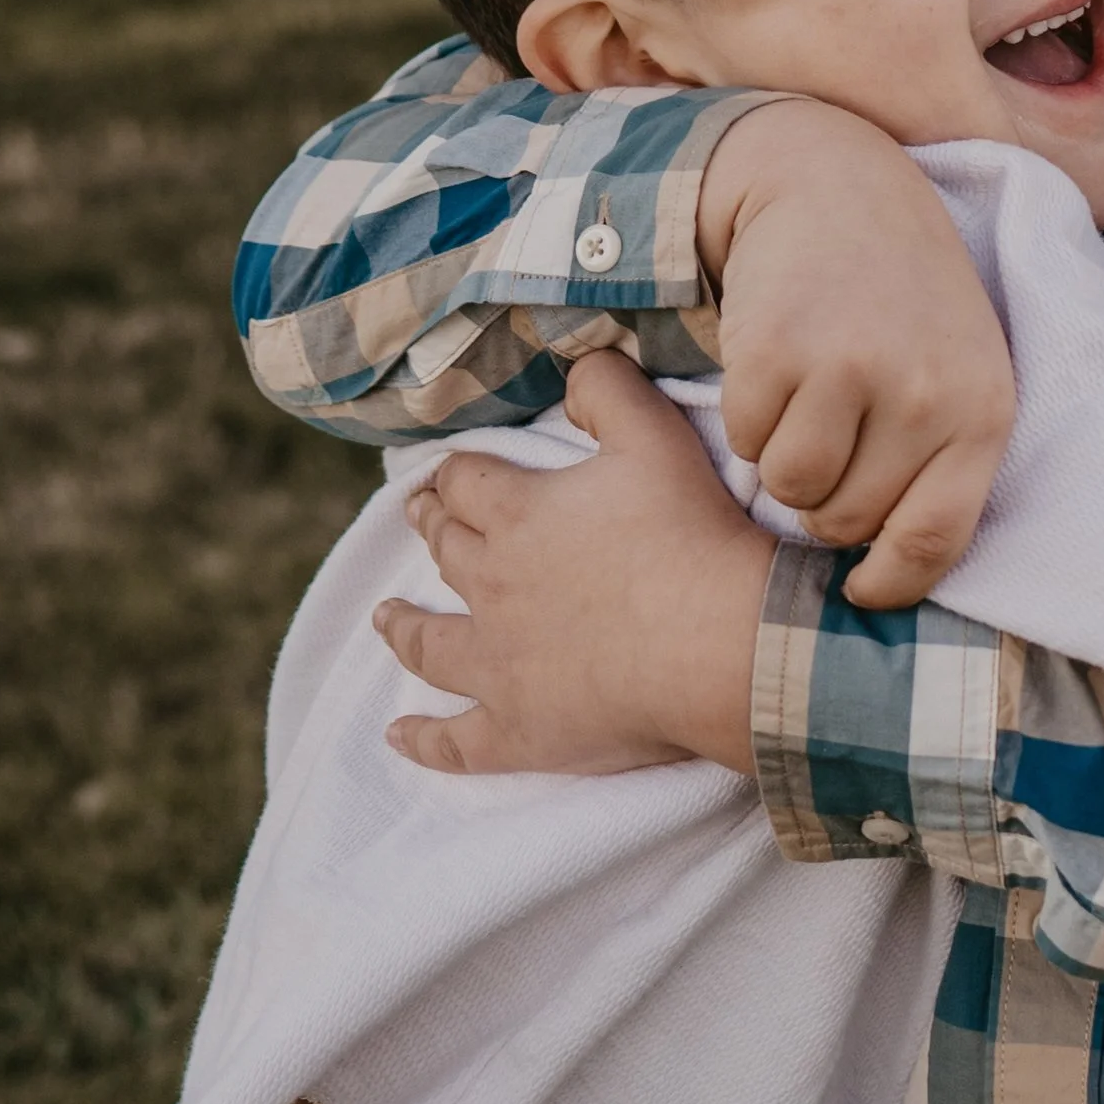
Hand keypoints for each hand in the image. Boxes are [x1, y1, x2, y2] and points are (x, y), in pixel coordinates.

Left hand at [376, 351, 775, 774]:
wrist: (718, 643)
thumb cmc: (690, 536)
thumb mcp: (656, 436)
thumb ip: (608, 390)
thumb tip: (576, 362)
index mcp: (517, 516)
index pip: (466, 482)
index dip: (457, 474)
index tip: (450, 473)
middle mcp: (491, 587)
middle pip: (446, 551)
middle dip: (431, 528)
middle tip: (421, 518)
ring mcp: (499, 665)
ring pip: (430, 643)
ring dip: (403, 627)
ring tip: (385, 615)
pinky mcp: (520, 730)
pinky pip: (457, 741)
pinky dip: (424, 740)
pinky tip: (399, 736)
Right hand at [697, 100, 1014, 609]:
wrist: (834, 186)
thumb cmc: (901, 299)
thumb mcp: (955, 370)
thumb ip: (938, 462)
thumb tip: (883, 576)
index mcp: (982, 412)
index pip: (933, 542)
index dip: (888, 582)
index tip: (861, 590)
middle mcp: (924, 396)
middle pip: (844, 523)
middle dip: (825, 501)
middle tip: (831, 440)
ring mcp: (850, 371)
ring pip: (790, 488)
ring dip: (782, 459)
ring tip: (807, 398)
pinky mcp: (779, 350)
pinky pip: (745, 438)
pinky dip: (748, 416)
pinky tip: (777, 364)